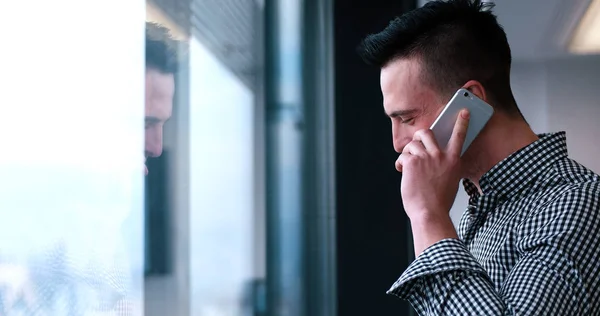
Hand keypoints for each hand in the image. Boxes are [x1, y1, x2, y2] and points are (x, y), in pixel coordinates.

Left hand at [395, 109, 469, 254]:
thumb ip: (444, 166)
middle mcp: (440, 156)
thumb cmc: (439, 201)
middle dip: (418, 136)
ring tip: (408, 166)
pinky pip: (403, 156)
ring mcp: (426, 158)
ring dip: (408, 154)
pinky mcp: (412, 162)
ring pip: (412, 144)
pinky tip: (402, 172)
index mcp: (453, 161)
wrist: (430, 213)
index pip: (459, 136)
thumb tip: (433, 159)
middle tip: (415, 146)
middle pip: (426, 133)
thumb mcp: (450, 180)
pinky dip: (400, 164)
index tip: (464, 111)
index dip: (461, 122)